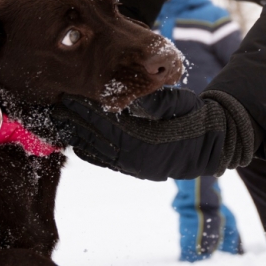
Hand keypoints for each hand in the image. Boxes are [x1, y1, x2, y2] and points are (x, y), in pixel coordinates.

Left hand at [51, 88, 257, 180]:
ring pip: (95, 152)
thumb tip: (137, 98)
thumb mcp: (180, 105)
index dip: (84, 111)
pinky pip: (104, 161)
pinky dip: (88, 148)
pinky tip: (78, 137)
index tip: (67, 97)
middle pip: (94, 140)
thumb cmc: (197, 119)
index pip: (106, 125)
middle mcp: (136, 160)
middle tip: (52, 107)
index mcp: (146, 143)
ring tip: (59, 121)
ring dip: (77, 136)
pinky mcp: (134, 169)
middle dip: (73, 123)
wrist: (213, 144)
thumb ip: (157, 102)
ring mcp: (134, 167)